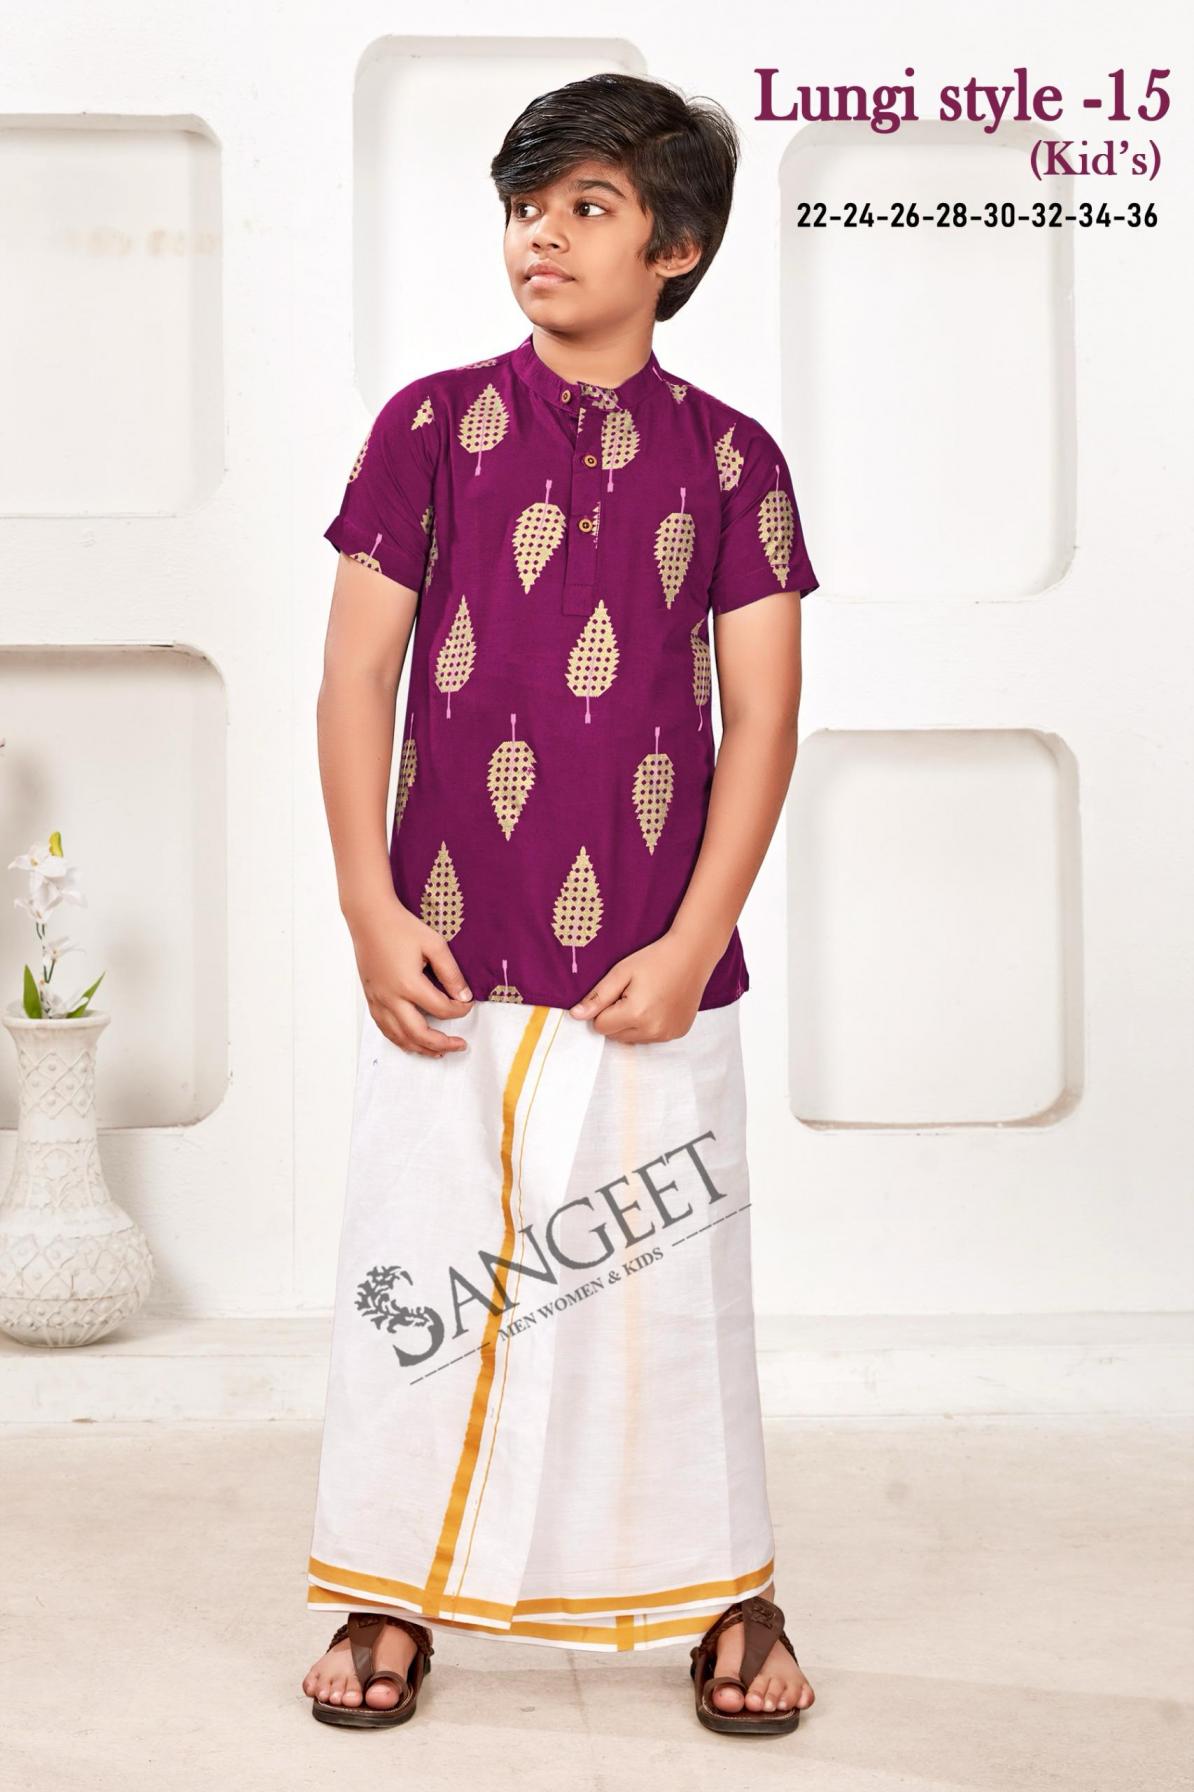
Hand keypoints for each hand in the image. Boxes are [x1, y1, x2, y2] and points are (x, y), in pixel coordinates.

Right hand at [348, 895, 473, 1056]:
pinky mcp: (371, 999)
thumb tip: (464, 996)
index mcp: (409, 984)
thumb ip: (451, 973)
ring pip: (399, 1037)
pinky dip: (400, 1040)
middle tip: (460, 1045)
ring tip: (439, 1052)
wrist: (369, 918)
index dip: (460, 1010)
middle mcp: (391, 998)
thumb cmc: (401, 927)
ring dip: (420, 1048)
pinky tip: (411, 1041)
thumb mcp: (434, 945)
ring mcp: (378, 1001)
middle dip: (442, 1043)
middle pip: (419, 1034)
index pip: (441, 1009)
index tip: (468, 1005)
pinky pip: (384, 1028)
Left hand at [568, 932, 715, 1042]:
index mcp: (636, 1014)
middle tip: (631, 993)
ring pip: (632, 1039)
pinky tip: (659, 1005)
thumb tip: (575, 1016)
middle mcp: (653, 1030)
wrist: (692, 955)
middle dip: (616, 1018)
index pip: (600, 1027)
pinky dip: (650, 1025)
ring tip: (646, 998)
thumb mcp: (620, 972)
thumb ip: (597, 997)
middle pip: (615, 1036)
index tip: (617, 992)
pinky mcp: (678, 1033)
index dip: (603, 1009)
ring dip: (632, 1024)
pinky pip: (652, 1037)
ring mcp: (667, 1034)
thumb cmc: (655, 959)